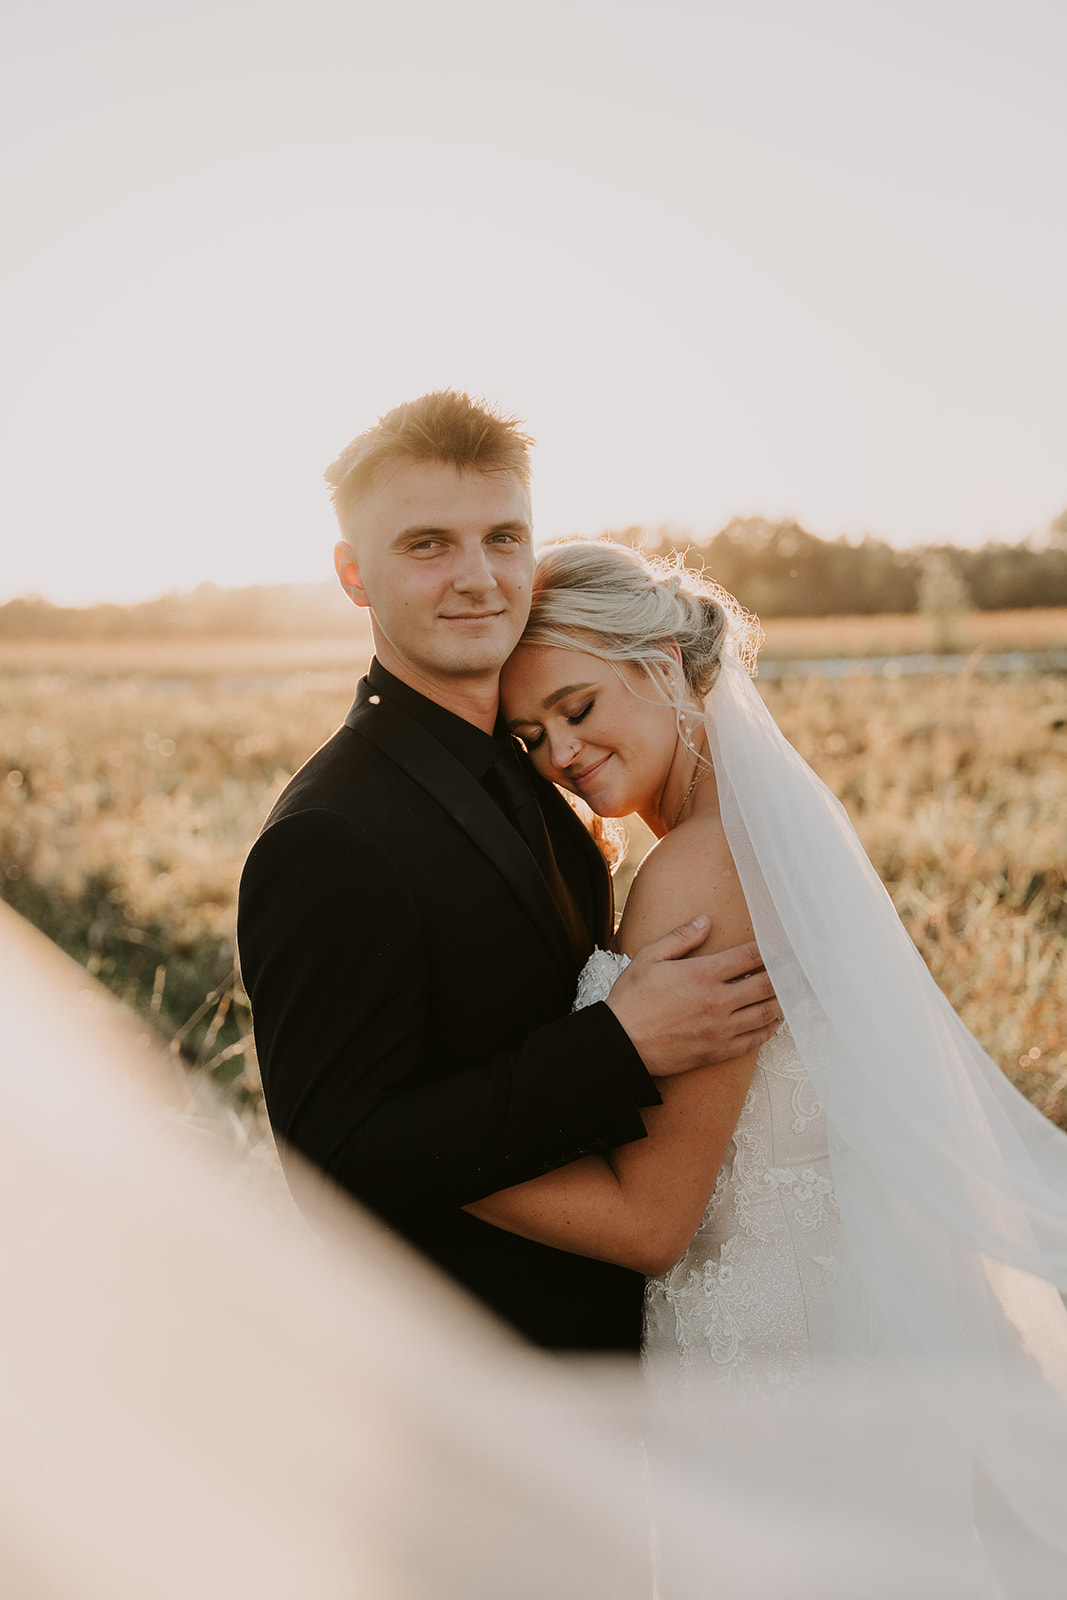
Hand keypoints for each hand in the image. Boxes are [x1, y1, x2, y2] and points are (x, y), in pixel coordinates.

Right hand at [605, 916, 780, 1076]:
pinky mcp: (718, 1051)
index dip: (772, 949)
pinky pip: (753, 1040)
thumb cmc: (631, 999)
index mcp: (703, 974)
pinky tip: (774, 1022)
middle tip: (804, 968)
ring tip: (796, 992)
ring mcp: (721, 1028)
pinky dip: (769, 1030)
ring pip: (766, 1013)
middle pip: (767, 984)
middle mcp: (718, 1001)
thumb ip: (681, 937)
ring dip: (784, 1001)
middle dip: (788, 974)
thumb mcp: (649, 958)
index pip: (750, 957)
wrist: (620, 1045)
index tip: (785, 944)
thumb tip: (706, 921)